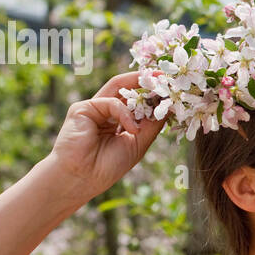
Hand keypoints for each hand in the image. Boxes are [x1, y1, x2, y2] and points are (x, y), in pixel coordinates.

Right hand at [45, 72, 165, 200]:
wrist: (82, 178)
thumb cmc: (107, 166)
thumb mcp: (138, 144)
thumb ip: (151, 125)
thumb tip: (168, 107)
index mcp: (117, 121)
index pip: (136, 101)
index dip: (152, 94)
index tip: (171, 88)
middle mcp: (105, 112)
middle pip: (127, 88)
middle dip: (146, 80)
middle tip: (166, 76)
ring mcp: (93, 109)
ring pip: (119, 88)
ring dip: (140, 88)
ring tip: (160, 90)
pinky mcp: (83, 108)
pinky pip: (111, 103)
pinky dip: (125, 114)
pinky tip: (132, 130)